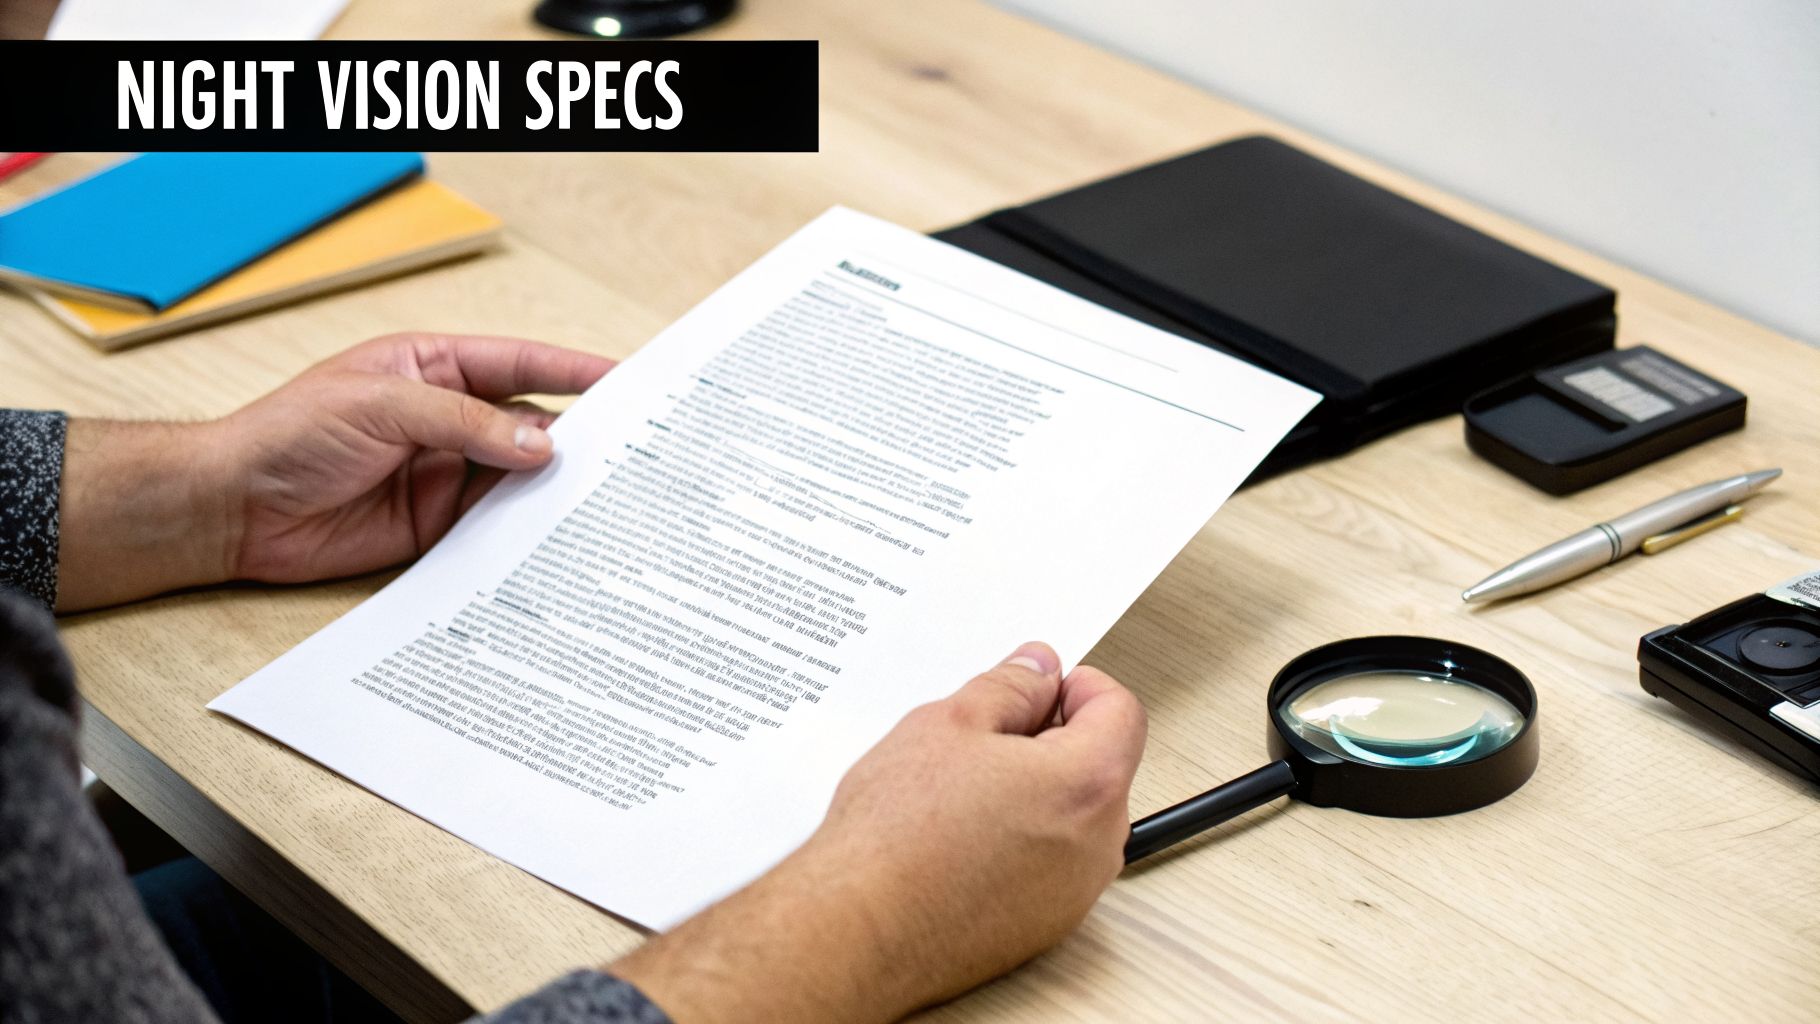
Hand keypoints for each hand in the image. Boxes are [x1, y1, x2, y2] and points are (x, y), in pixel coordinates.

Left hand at [55, 333, 613, 610]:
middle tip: (631, 453)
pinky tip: (554, 540)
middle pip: (530, 425)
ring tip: (604, 502)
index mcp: (434, 369)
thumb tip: (543, 443)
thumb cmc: (290, 434)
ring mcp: (444, 474)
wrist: (232, 508)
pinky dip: (523, 535)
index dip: (575, 371)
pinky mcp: (435, 527)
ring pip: (518, 480)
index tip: (627, 379)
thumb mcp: (383, 406)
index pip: (521, 365)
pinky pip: (493, 529)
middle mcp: (447, 421)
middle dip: (578, 438)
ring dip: (554, 491)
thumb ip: (467, 423)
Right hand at [611, 642, 1146, 1023]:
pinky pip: (1051, 866)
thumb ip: (1011, 687)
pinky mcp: (1043, 927)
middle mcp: (1097, 845)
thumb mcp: (950, 723)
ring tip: (961, 791)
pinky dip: (1020, 843)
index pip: (1120, 711)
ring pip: (1074, 818)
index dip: (1078, 686)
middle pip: (1100, 766)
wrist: (858, 927)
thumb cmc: (897, 835)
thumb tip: (1037, 670)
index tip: (1039, 686)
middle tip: (984, 736)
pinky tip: (959, 839)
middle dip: (1052, 740)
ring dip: (1035, 793)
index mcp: (1088, 783)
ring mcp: (1074, 894)